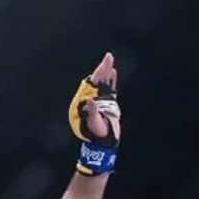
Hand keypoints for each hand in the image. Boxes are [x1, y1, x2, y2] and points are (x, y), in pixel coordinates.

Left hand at [69, 52, 120, 174]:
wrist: (103, 141)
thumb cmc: (96, 134)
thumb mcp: (93, 123)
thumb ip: (92, 112)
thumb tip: (88, 100)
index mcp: (86, 102)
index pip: (91, 84)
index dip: (97, 74)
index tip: (103, 64)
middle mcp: (92, 99)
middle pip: (97, 81)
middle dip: (102, 68)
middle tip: (108, 56)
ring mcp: (100, 100)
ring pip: (103, 83)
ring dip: (107, 72)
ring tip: (110, 61)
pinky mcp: (108, 104)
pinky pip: (110, 89)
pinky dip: (111, 81)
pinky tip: (113, 72)